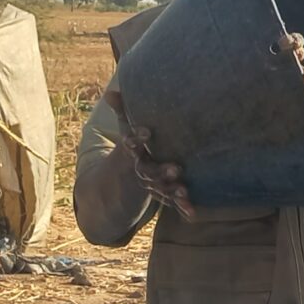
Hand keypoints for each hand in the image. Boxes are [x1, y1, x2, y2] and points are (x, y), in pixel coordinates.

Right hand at [102, 89, 192, 217]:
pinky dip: (181, 207)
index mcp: (131, 152)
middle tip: (177, 168)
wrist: (121, 180)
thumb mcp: (126, 129)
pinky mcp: (161, 195)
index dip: (137, 138)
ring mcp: (150, 184)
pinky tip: (192, 212)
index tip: (148, 132)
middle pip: (147, 171)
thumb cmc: (133, 147)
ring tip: (185, 191)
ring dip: (172, 191)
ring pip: (160, 189)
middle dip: (161, 171)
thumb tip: (111, 91)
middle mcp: (139, 169)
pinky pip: (170, 202)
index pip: (131, 144)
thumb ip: (123, 111)